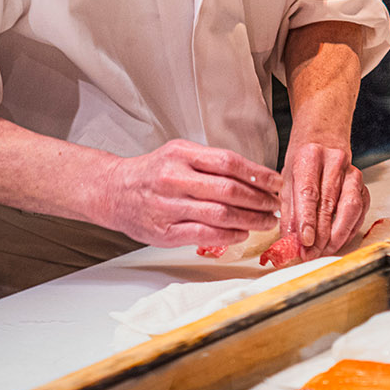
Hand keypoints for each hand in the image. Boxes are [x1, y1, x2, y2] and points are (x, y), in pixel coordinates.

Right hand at [97, 139, 280, 247]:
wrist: (113, 191)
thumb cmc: (152, 172)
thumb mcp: (180, 153)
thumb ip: (212, 162)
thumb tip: (255, 175)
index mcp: (181, 155)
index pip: (229, 162)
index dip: (259, 174)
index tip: (276, 183)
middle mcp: (174, 179)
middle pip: (229, 190)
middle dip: (260, 200)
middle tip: (275, 205)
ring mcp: (168, 206)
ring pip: (220, 214)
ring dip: (250, 220)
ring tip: (266, 221)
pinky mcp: (164, 231)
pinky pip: (204, 235)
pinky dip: (229, 235)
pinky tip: (242, 233)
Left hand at [281, 141, 370, 258]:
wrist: (324, 137)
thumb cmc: (304, 158)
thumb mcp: (287, 178)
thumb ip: (289, 209)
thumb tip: (290, 239)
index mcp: (310, 157)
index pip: (309, 193)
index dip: (307, 220)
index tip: (304, 242)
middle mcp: (334, 162)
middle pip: (330, 203)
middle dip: (321, 234)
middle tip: (310, 253)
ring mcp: (353, 172)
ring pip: (351, 207)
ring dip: (338, 234)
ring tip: (324, 249)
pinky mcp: (363, 183)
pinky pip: (360, 210)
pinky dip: (349, 228)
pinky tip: (338, 238)